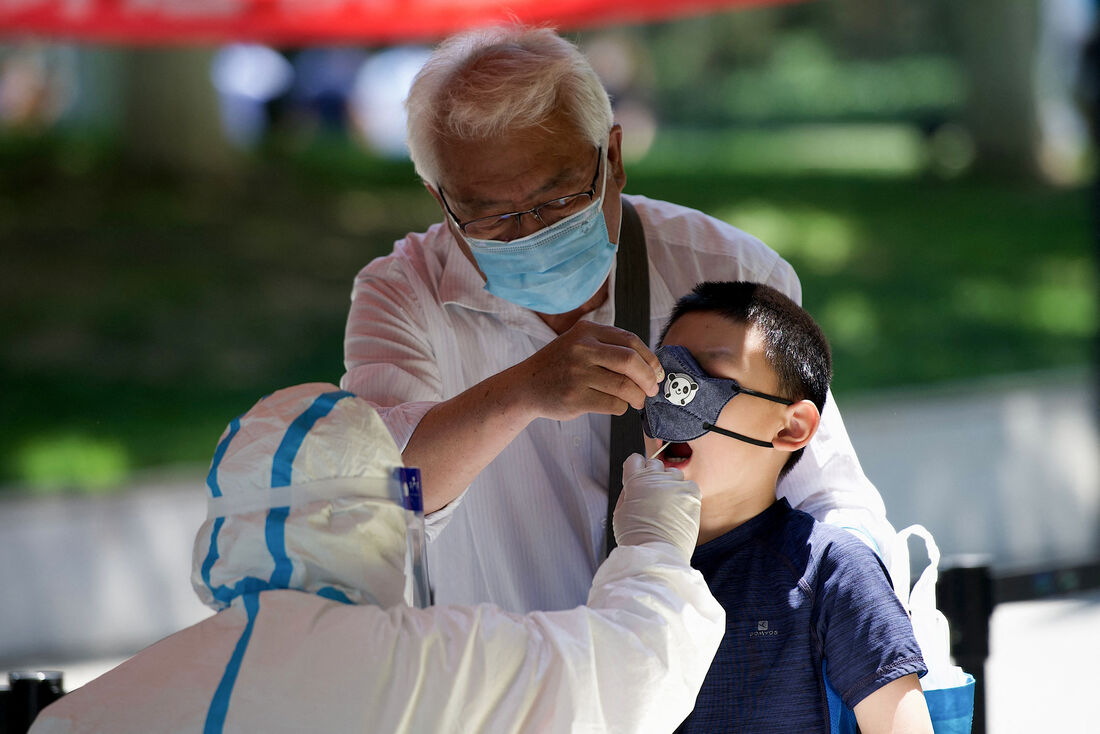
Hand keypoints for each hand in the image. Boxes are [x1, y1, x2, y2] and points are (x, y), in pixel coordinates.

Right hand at [506, 321, 663, 421]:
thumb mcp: (579, 344)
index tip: (657, 372)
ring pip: (624, 386)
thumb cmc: (560, 366)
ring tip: (637, 400)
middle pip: (630, 361)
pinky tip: (618, 405)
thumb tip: (652, 367)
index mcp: (586, 331)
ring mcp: (577, 373)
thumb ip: (610, 348)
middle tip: (652, 389)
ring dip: (638, 397)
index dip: (650, 358)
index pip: (630, 340)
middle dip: (648, 378)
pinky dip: (622, 407)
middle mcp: (581, 348)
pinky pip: (613, 404)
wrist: (525, 386)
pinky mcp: (575, 398)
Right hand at [613, 454, 700, 559]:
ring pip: (673, 474)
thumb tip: (633, 482)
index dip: (636, 469)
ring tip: (666, 505)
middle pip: (654, 464)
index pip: (635, 459)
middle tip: (652, 496)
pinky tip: (678, 509)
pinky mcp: (692, 494)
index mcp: (635, 481)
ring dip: (670, 484)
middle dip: (652, 477)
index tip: (638, 479)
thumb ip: (627, 492)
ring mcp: (676, 485)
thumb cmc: (636, 537)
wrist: (657, 553)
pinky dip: (684, 494)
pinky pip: (688, 486)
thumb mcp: (619, 512)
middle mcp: (656, 478)